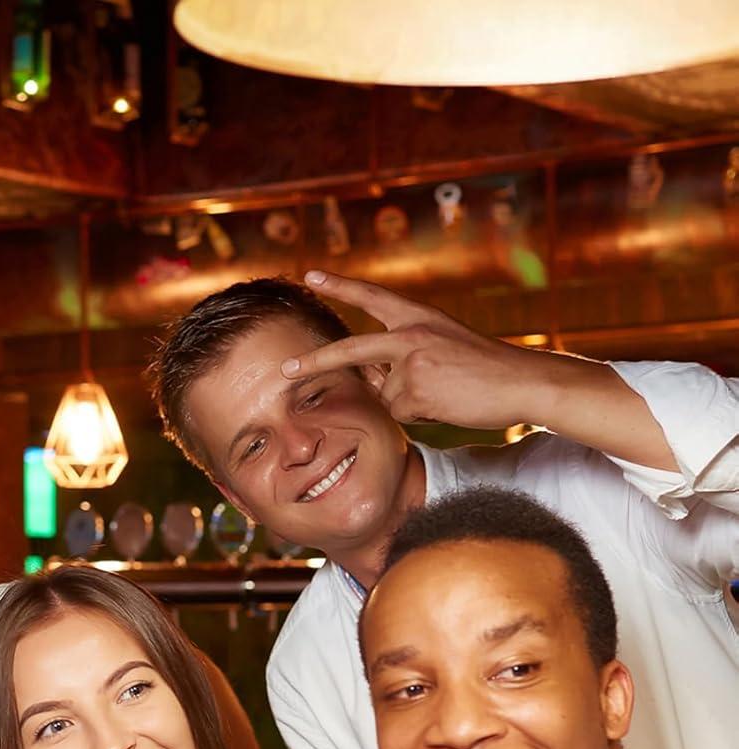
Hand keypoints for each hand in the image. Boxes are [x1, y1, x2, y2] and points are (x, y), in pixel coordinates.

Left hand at [283, 270, 550, 429]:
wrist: (523, 381)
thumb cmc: (484, 369)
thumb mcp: (439, 349)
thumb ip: (399, 358)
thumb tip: (366, 378)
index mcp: (418, 317)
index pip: (372, 296)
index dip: (340, 285)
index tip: (311, 274)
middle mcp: (410, 334)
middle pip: (350, 350)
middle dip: (314, 363)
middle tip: (284, 370)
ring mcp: (410, 362)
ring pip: (384, 395)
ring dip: (408, 403)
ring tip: (446, 393)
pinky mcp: (414, 390)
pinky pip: (400, 412)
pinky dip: (420, 415)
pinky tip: (447, 403)